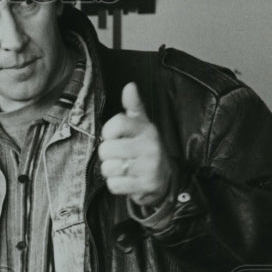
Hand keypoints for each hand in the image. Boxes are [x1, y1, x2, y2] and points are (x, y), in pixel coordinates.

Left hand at [98, 83, 171, 207]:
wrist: (165, 178)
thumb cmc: (145, 148)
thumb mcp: (141, 126)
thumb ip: (133, 107)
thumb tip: (130, 86)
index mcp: (146, 129)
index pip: (117, 123)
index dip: (108, 131)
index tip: (113, 136)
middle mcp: (150, 146)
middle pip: (106, 149)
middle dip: (107, 155)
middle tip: (119, 155)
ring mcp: (149, 166)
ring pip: (108, 168)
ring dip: (110, 170)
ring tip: (123, 168)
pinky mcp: (146, 185)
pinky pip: (114, 185)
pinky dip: (116, 184)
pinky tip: (127, 180)